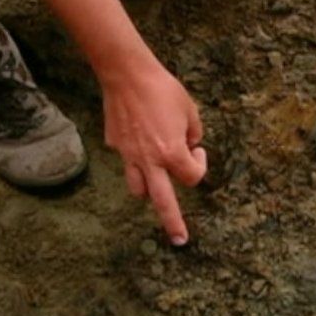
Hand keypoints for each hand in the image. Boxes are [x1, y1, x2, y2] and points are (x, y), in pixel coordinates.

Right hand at [102, 61, 206, 244]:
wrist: (126, 74)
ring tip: (155, 189)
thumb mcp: (189, 110)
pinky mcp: (114, 145)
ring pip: (138, 189)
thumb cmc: (163, 89)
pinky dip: (134, 159)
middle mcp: (150, 160)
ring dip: (149, 192)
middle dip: (173, 223)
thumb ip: (193, 132)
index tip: (198, 150)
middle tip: (180, 240)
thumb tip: (189, 143)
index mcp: (172, 152)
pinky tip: (138, 140)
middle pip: (163, 202)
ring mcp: (128, 155)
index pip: (192, 177)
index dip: (200, 166)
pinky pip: (126, 161)